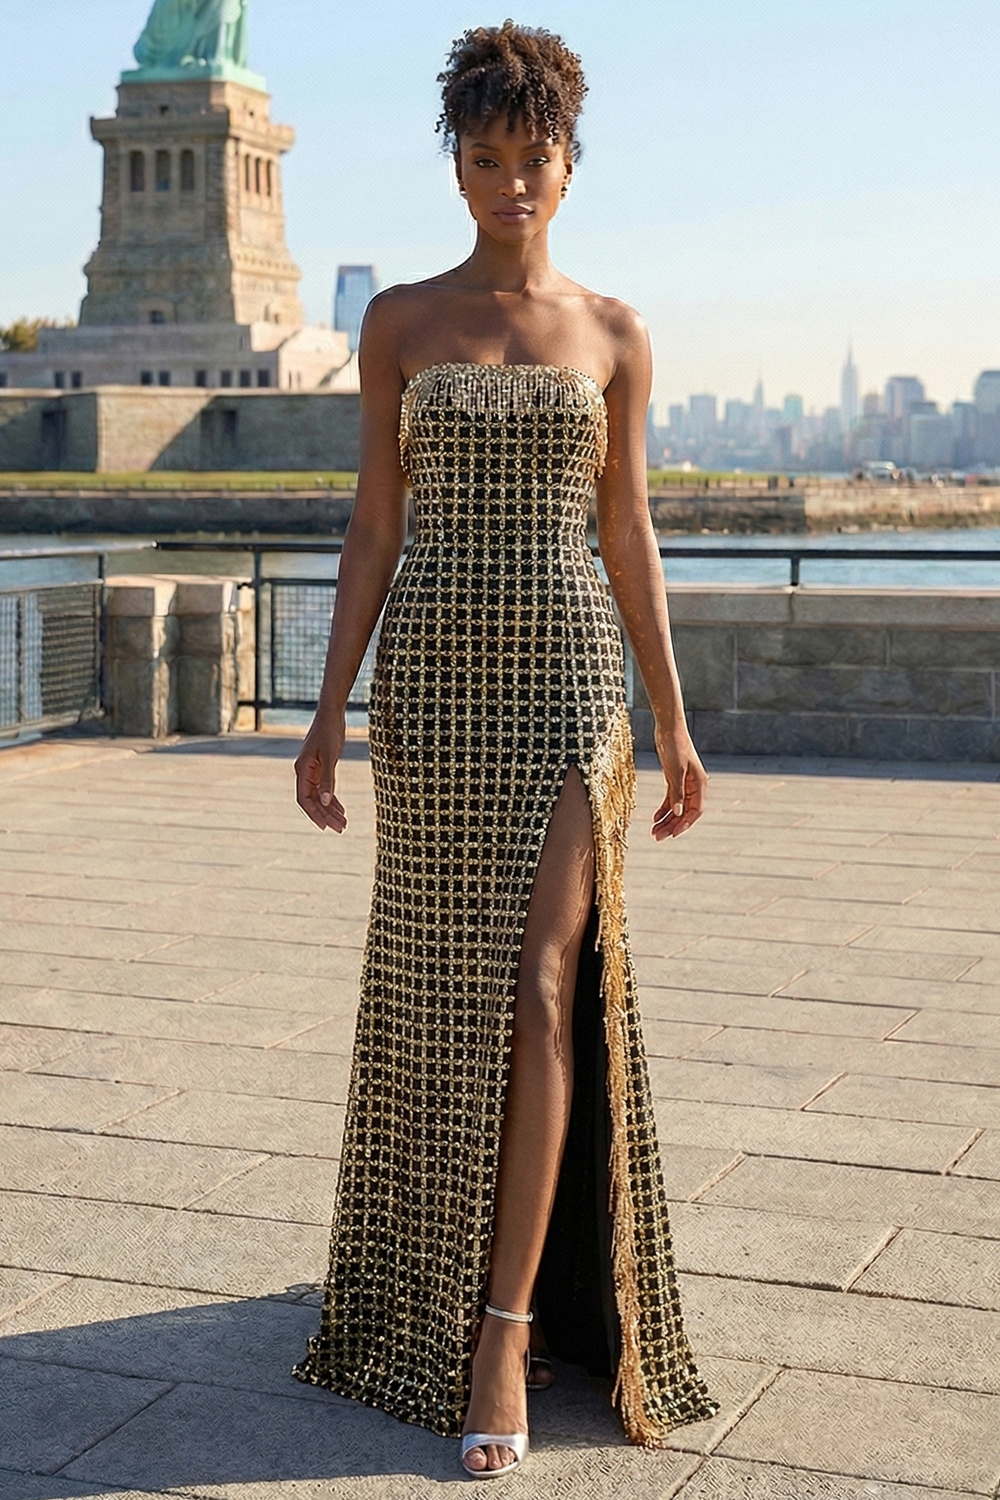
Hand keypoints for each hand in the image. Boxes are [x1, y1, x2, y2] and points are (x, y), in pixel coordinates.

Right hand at [295, 711, 346, 832]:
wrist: (331, 713)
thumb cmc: (329, 731)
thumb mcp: (330, 756)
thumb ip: (328, 779)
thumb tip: (327, 801)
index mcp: (302, 770)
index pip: (304, 799)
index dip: (314, 814)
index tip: (325, 827)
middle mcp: (304, 772)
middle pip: (313, 801)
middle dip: (326, 816)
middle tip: (341, 829)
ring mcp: (313, 770)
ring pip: (320, 796)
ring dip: (331, 810)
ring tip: (344, 823)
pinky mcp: (321, 767)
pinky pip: (325, 789)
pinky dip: (333, 799)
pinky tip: (342, 809)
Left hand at [651, 722, 706, 839]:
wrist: (668, 728)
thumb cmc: (674, 746)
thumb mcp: (674, 771)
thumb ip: (676, 792)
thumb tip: (677, 813)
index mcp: (699, 784)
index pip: (695, 811)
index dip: (685, 824)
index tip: (672, 835)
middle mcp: (694, 786)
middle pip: (685, 812)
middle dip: (672, 826)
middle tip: (657, 837)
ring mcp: (684, 783)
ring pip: (677, 807)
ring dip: (666, 820)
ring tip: (654, 832)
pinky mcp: (674, 779)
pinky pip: (671, 799)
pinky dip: (663, 809)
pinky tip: (654, 818)